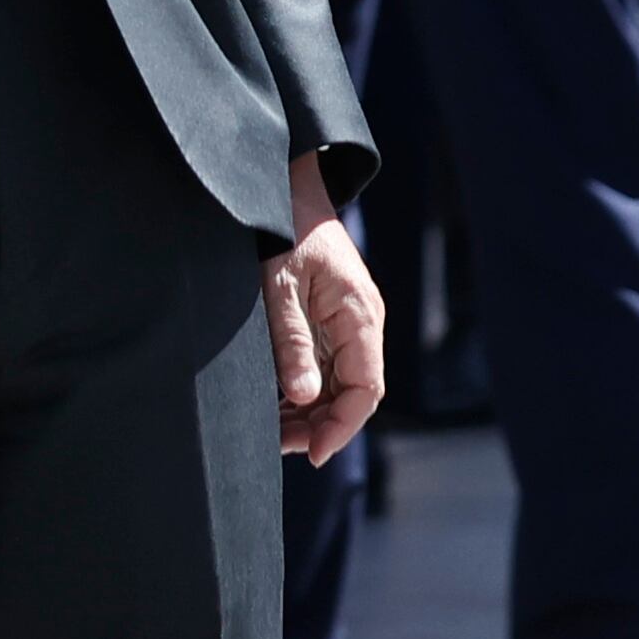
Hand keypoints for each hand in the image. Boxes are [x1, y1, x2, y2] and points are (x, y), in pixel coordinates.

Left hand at [266, 153, 384, 465]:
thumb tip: (305, 397)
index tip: (312, 452)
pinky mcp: (329, 321)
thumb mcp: (278, 283)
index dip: (342, 426)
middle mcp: (362, 323)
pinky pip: (326, 367)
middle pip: (353, 393)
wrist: (285, 186)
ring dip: (310, 412)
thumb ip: (292, 339)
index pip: (366, 388)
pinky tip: (275, 404)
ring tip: (272, 432)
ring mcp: (347, 323)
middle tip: (279, 445)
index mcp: (360, 314)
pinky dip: (304, 390)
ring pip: (339, 385)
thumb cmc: (282, 228)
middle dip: (320, 425)